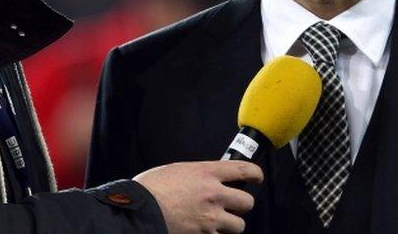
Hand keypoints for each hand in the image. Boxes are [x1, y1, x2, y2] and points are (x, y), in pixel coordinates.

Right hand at [133, 160, 263, 233]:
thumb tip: (208, 179)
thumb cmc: (152, 188)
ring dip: (231, 224)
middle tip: (233, 205)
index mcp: (206, 173)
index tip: (257, 177)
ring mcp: (211, 218)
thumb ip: (198, 175)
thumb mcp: (178, 171)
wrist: (140, 210)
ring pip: (239, 225)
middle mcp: (213, 194)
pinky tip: (206, 231)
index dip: (255, 174)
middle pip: (247, 202)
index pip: (243, 170)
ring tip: (220, 222)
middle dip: (242, 204)